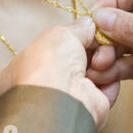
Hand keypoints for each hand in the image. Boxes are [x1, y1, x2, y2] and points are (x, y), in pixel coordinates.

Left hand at [0, 18, 114, 129]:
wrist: (61, 101)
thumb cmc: (47, 67)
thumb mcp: (59, 34)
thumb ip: (76, 28)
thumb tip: (89, 24)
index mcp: (23, 69)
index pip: (49, 50)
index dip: (68, 40)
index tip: (86, 31)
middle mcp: (44, 85)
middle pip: (76, 59)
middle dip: (92, 50)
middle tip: (99, 44)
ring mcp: (67, 98)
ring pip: (94, 72)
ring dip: (102, 62)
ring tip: (100, 62)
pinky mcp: (89, 108)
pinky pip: (107, 88)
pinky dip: (110, 79)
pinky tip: (105, 75)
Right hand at [87, 0, 132, 132]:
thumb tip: (101, 16)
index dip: (114, 1)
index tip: (93, 15)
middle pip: (128, 17)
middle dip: (109, 32)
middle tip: (93, 47)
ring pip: (125, 42)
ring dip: (110, 53)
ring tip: (98, 66)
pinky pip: (129, 62)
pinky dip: (116, 69)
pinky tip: (105, 76)